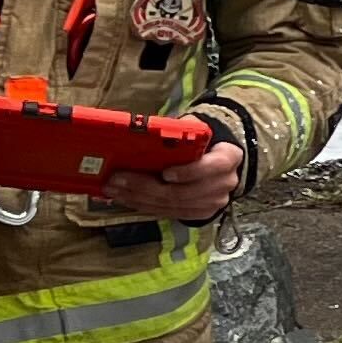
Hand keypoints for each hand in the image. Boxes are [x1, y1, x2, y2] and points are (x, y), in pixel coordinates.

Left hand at [95, 138, 245, 223]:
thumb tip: (144, 133)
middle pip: (183, 193)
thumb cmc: (201, 141)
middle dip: (146, 187)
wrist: (217, 159)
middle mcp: (224, 184)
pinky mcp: (198, 214)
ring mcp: (212, 203)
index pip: (211, 167)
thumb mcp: (194, 129)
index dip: (187, 173)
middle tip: (118, 179)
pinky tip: (126, 198)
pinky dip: (144, 206)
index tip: (165, 173)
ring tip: (113, 189)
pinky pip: (168, 213)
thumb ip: (178, 132)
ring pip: (171, 206)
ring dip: (139, 199)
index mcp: (228, 157)